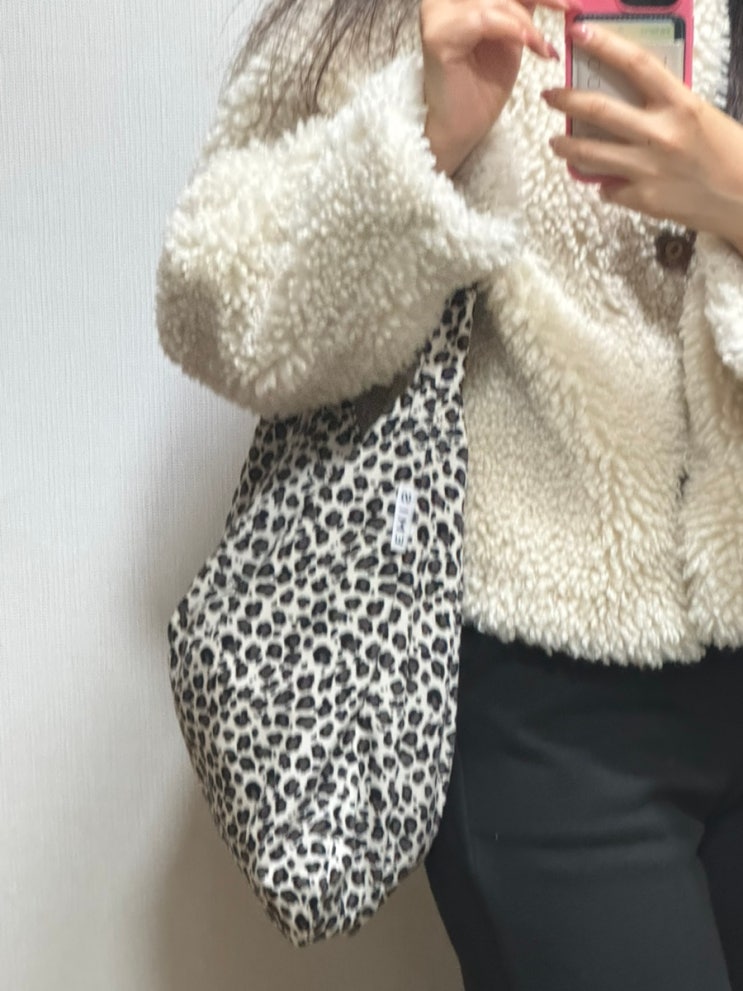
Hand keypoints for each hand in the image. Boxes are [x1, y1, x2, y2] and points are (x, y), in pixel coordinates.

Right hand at [421, 0, 576, 175]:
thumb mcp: (511, 35)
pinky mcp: (437, 35)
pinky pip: (484, 20)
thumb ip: (521, 6)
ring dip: (527, 23)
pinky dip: (513, 30)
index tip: (571, 0)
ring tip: (544, 48)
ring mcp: (438, 13)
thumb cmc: (481, 87)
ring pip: (496, 1)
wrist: (461, 128)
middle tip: (569, 9)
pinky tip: (532, 46)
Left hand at [542, 22, 742, 252]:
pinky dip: (604, 184)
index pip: (636, 64)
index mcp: (681, 104)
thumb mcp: (699, 114)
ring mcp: (648, 169)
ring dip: (566, 147)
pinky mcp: (643, 199)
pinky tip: (606, 182)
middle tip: (550, 96)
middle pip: (599, 110)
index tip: (577, 33)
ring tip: (556, 143)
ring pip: (590, 155)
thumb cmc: (727, 153)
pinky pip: (608, 189)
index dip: (604, 44)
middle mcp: (661, 134)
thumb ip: (665, 105)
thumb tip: (626, 97)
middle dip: (566, 100)